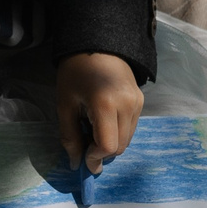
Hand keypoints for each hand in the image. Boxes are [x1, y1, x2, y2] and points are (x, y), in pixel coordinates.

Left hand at [56, 52, 142, 172]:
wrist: (98, 43)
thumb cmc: (75, 72)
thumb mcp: (65, 103)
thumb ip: (70, 136)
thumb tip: (76, 164)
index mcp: (106, 104)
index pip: (108, 146)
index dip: (94, 158)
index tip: (82, 159)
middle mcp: (128, 105)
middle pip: (120, 147)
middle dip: (101, 154)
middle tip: (84, 145)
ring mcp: (138, 103)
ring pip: (127, 139)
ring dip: (110, 144)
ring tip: (92, 130)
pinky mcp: (141, 101)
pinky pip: (131, 128)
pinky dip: (117, 133)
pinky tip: (103, 122)